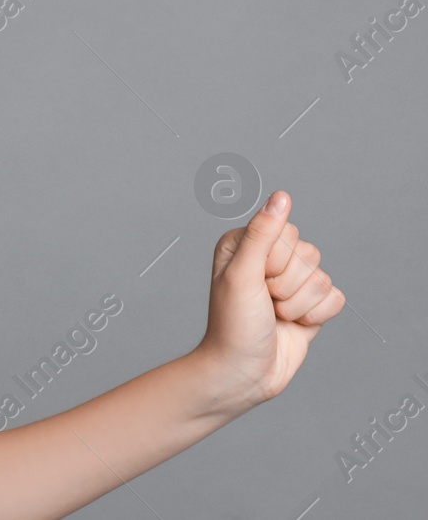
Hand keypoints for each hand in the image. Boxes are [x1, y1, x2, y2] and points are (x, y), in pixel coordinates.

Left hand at [195, 190, 345, 407]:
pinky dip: (317, 315)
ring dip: (299, 304)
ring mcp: (291, 282)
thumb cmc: (233, 324)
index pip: (286, 231)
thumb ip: (263, 233)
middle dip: (287, 285)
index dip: (275, 260)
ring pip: (322, 277)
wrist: (244, 371)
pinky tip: (295, 325)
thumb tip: (281, 197)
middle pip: (308, 253)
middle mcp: (269, 258)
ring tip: (275, 316)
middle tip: (264, 302)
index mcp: (246, 242)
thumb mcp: (242, 274)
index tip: (254, 279)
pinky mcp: (311, 304)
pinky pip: (336, 298)